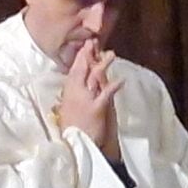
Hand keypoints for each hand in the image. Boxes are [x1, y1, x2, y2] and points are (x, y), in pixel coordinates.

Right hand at [57, 43, 124, 159]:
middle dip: (87, 55)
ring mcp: (86, 100)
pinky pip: (106, 94)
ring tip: (111, 54)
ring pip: (94, 77)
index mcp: (68, 95)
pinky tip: (121, 80)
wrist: (75, 146)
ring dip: (103, 64)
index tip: (84, 48)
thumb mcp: (66, 114)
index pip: (73, 72)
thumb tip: (70, 93)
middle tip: (93, 42)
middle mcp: (75, 94)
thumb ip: (69, 101)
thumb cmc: (71, 132)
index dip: (79, 59)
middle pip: (82, 70)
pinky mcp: (96, 108)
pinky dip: (113, 86)